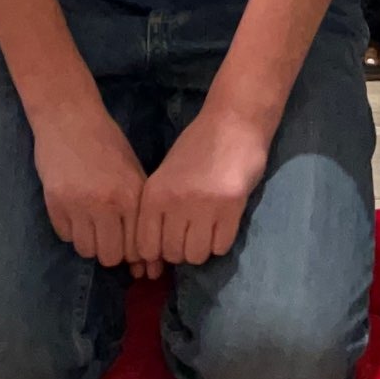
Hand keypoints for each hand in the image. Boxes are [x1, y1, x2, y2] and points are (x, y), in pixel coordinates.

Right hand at [33, 98, 148, 265]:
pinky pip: (65, 236)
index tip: (127, 244)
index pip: (137, 248)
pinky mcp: (55, 204)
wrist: (69, 117)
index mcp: (132, 196)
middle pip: (110, 256)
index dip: (133, 252)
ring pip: (86, 250)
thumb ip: (139, 212)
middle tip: (107, 234)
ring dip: (89, 241)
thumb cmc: (107, 143)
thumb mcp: (133, 172)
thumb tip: (144, 258)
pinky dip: (70, 229)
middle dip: (110, 249)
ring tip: (89, 221)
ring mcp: (79, 205)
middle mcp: (107, 204)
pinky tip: (73, 210)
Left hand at [133, 100, 270, 272]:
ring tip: (208, 230)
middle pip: (172, 254)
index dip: (157, 253)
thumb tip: (155, 252)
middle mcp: (174, 202)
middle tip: (191, 235)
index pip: (146, 247)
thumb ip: (158, 208)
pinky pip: (221, 247)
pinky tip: (223, 223)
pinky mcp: (231, 207)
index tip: (168, 245)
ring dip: (202, 248)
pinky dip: (221, 242)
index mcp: (153, 193)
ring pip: (197, 256)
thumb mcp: (167, 173)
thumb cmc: (198, 146)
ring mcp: (203, 205)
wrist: (233, 122)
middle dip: (182, 251)